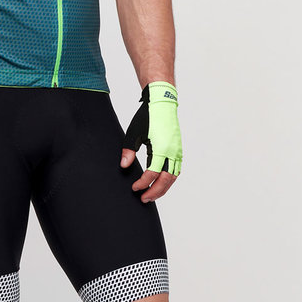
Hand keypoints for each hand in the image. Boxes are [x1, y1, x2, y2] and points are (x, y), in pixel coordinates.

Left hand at [121, 81, 182, 202]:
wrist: (162, 102)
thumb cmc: (148, 116)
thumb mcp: (134, 133)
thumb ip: (128, 151)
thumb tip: (124, 166)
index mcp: (162, 148)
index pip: (153, 174)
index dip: (143, 183)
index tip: (134, 188)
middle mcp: (173, 152)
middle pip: (166, 180)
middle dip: (155, 192)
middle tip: (144, 199)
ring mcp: (177, 151)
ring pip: (173, 176)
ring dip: (163, 187)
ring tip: (152, 194)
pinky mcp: (178, 149)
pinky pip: (176, 169)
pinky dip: (169, 178)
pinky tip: (161, 182)